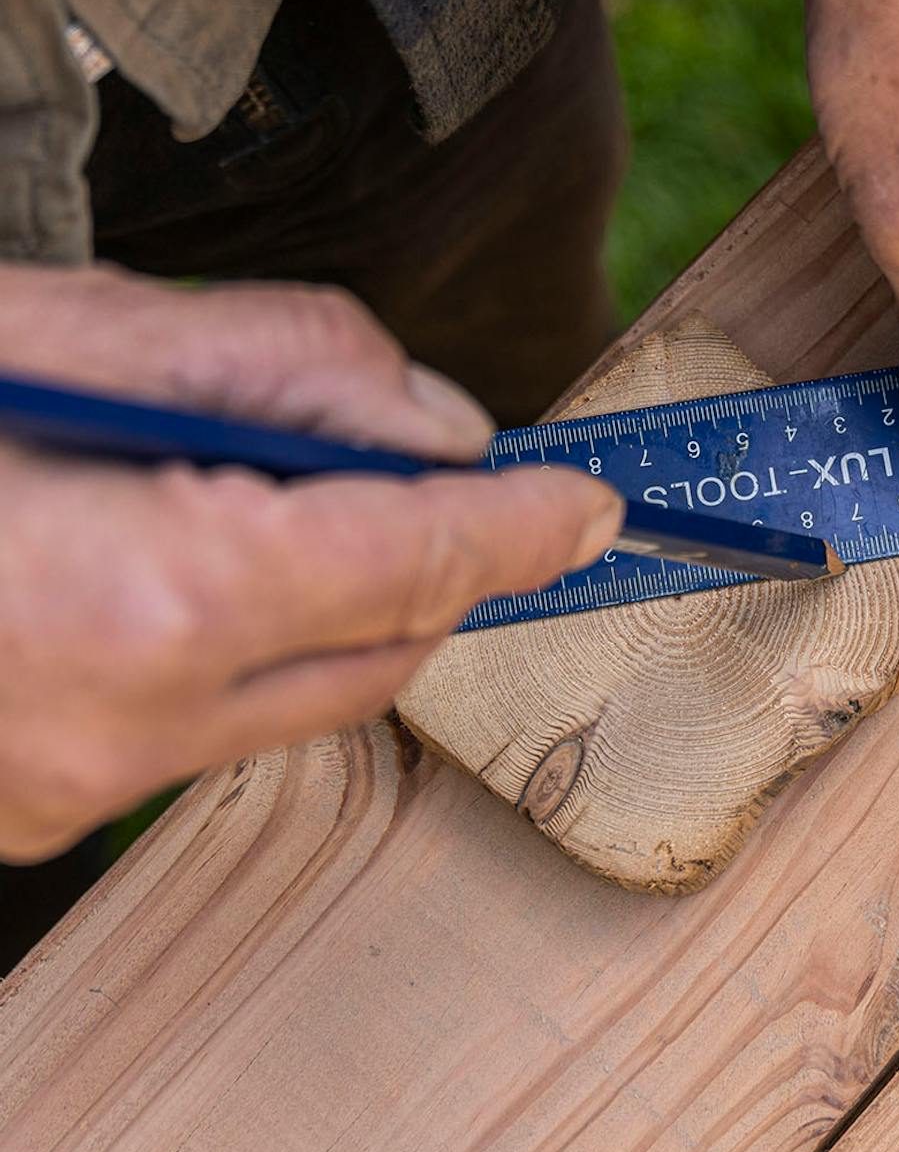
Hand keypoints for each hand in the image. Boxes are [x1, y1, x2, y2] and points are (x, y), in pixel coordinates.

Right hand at [0, 266, 621, 861]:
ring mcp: (70, 792)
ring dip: (316, 618)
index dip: (525, 528)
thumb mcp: (63, 334)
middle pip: (380, 657)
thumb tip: (438, 429)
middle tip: (423, 489)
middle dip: (428, 572)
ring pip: (289, 707)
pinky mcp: (26, 817)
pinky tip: (146, 580)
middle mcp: (127, 728)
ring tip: (244, 510)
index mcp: (153, 598)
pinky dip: (209, 660)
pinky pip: (185, 736)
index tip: (589, 507)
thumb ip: (284, 366)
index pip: (420, 564)